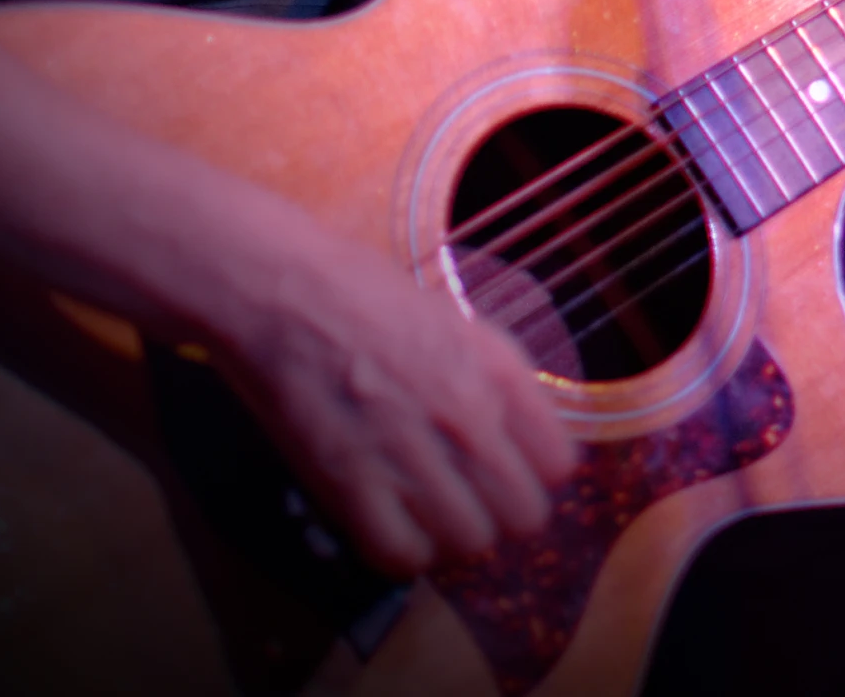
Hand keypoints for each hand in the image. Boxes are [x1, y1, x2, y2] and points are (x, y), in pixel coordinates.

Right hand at [213, 225, 575, 576]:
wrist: (286, 289)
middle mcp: (466, 411)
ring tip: (427, 514)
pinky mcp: (350, 481)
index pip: (558, 463)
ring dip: (451, 536)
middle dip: (500, 515)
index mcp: (495, 367)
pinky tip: (390, 525)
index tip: (512, 474)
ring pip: (468, 541)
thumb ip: (495, 376)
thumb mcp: (456, 320)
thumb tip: (522, 435)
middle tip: (469, 503)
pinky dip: (400, 551)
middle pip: (521, 516)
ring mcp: (410, 449)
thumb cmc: (368, 294)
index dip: (536, 476)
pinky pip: (400, 554)